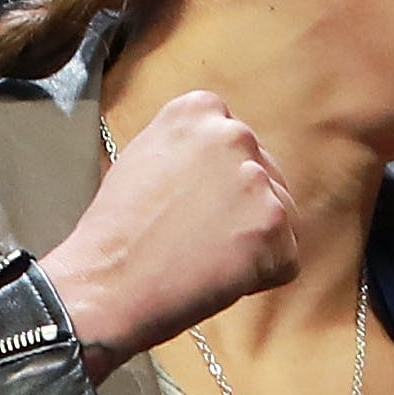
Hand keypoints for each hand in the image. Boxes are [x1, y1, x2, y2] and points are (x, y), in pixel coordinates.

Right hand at [42, 91, 298, 379]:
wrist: (107, 284)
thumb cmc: (118, 230)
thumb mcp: (147, 156)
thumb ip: (193, 147)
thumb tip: (230, 158)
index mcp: (200, 110)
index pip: (236, 143)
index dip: (218, 182)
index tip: (189, 202)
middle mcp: (234, 134)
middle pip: (265, 176)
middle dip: (241, 209)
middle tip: (195, 235)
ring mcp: (257, 179)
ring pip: (280, 215)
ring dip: (254, 241)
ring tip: (203, 255)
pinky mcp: (274, 224)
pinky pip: (286, 258)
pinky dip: (261, 276)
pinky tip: (217, 275)